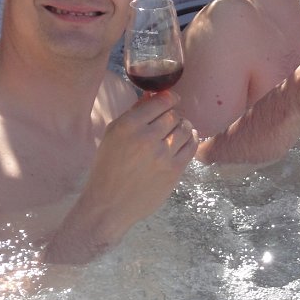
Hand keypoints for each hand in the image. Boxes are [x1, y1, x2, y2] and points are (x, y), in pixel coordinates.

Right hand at [90, 89, 197, 223]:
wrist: (109, 204)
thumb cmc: (108, 168)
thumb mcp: (113, 135)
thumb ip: (134, 113)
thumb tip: (154, 94)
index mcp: (128, 126)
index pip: (160, 101)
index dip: (169, 97)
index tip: (172, 98)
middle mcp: (146, 137)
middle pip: (174, 115)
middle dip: (174, 114)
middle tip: (171, 119)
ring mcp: (162, 155)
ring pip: (185, 129)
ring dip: (184, 126)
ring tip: (179, 129)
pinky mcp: (174, 170)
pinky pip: (191, 146)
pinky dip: (191, 139)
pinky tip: (186, 139)